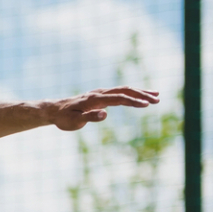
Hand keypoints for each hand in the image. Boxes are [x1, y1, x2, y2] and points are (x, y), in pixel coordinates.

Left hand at [42, 85, 160, 131]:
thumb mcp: (74, 122)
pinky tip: (142, 96)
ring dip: (140, 92)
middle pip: (124, 90)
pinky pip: (120, 92)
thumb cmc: (64, 118)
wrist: (55, 110)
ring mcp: (101, 93)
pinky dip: (132, 93)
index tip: (146, 104)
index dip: (132, 101)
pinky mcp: (101, 96)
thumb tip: (105, 114)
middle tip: (157, 100)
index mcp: (94, 99)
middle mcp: (99, 93)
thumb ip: (89, 118)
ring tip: (156, 96)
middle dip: (141, 94)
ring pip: (124, 89)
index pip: (118, 98)